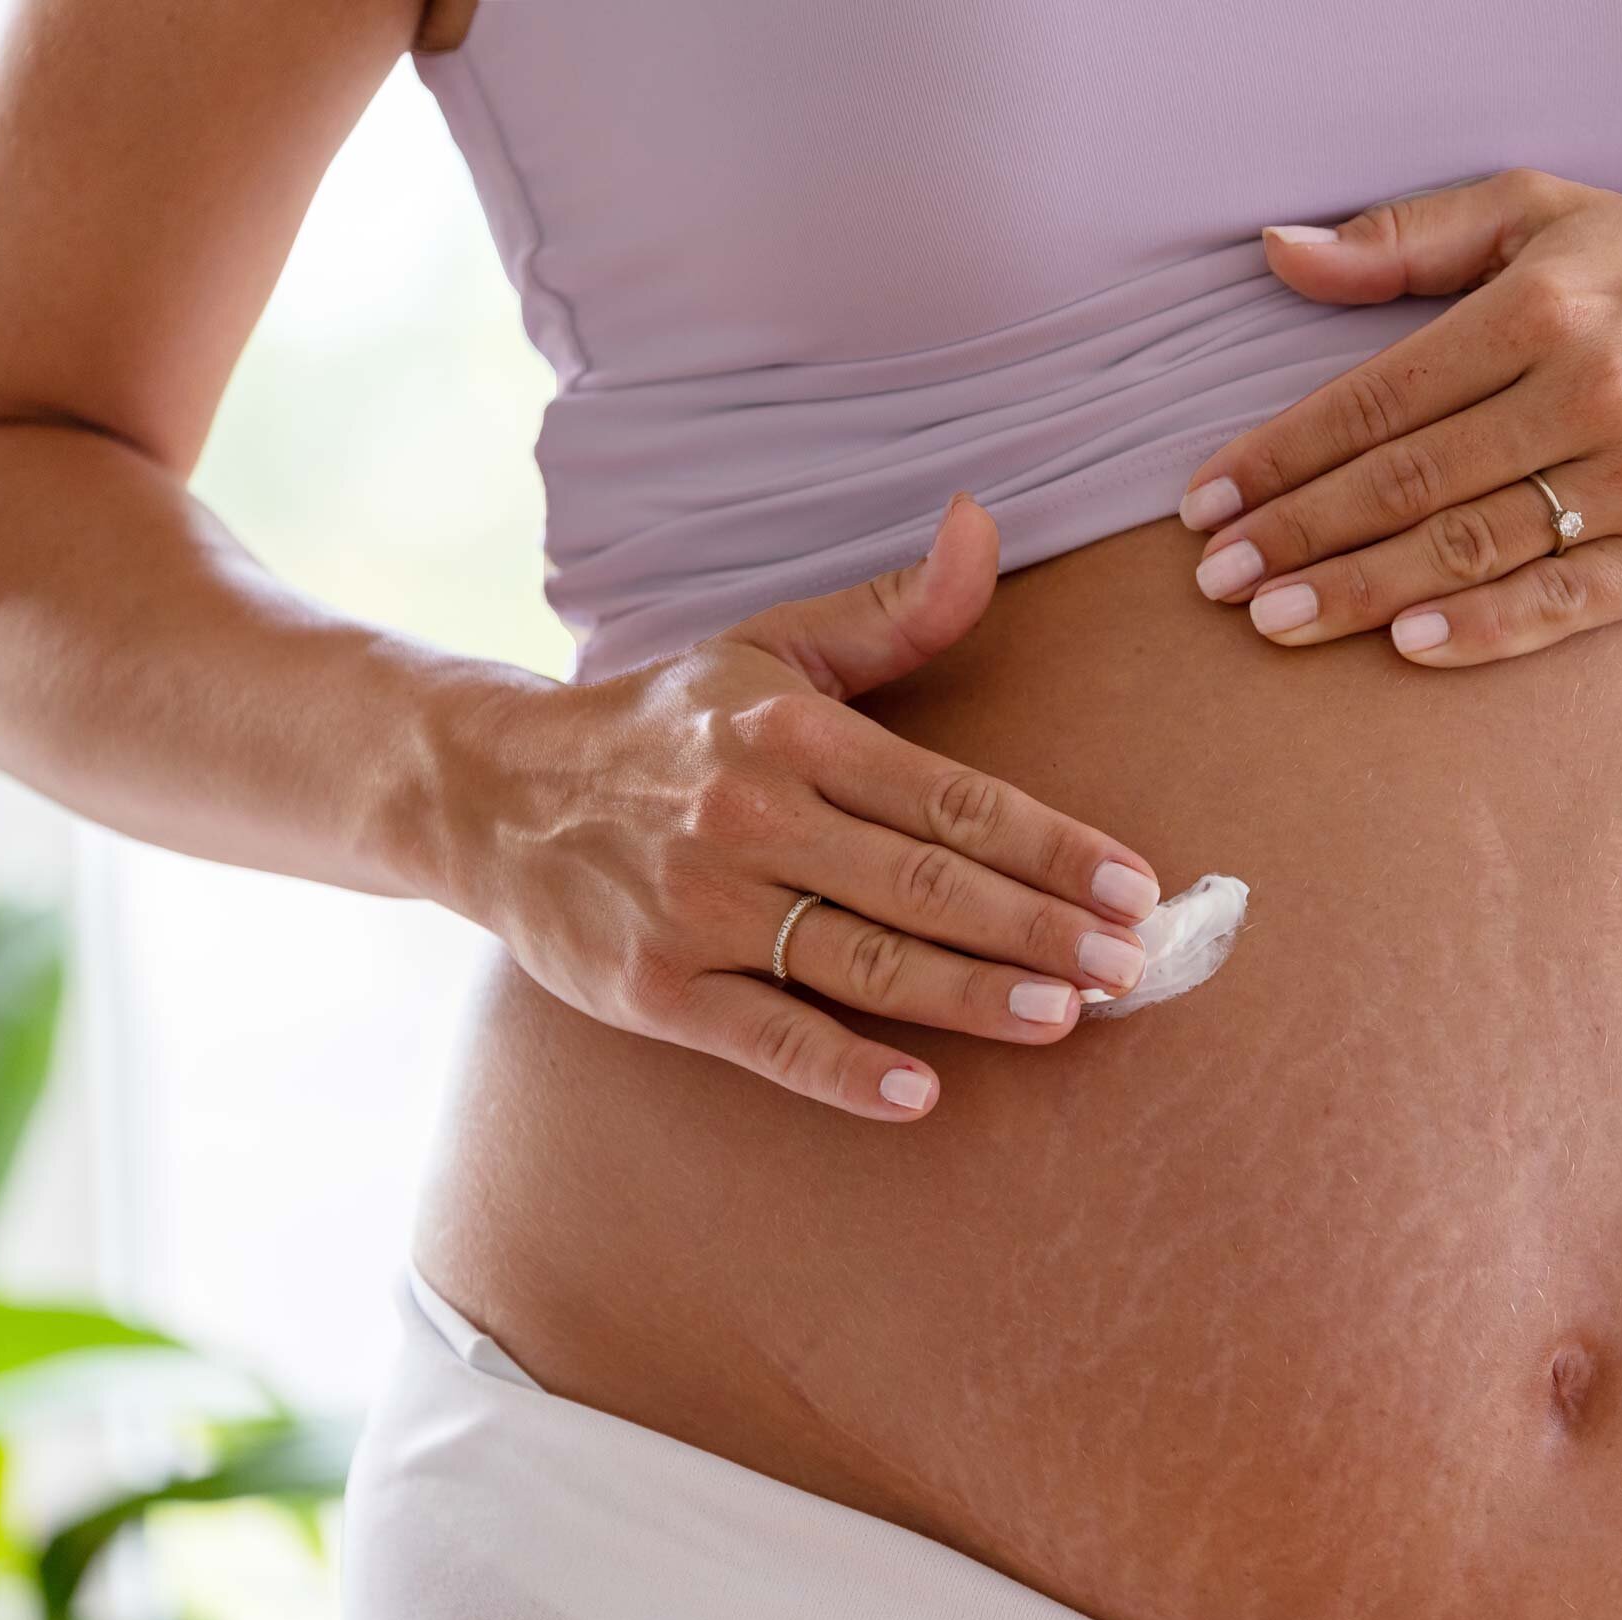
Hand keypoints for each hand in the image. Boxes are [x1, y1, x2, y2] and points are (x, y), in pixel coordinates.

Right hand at [438, 496, 1160, 1121]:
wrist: (486, 791)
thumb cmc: (659, 723)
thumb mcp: (768, 650)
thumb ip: (892, 612)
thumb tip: (986, 523)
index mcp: (792, 732)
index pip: (954, 798)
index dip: (1054, 845)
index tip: (1135, 883)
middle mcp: (751, 815)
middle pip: (927, 885)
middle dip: (1040, 928)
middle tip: (1133, 965)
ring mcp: (701, 908)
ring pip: (864, 962)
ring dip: (973, 996)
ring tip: (1066, 1017)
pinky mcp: (655, 989)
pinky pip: (767, 1038)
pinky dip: (844, 1068)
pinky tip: (921, 1093)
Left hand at [1178, 170, 1621, 664]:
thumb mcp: (1544, 216)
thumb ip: (1406, 240)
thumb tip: (1276, 254)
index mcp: (1544, 306)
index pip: (1378, 398)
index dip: (1280, 456)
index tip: (1205, 502)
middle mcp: (1593, 392)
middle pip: (1410, 482)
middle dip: (1299, 535)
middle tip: (1214, 581)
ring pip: (1473, 547)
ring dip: (1361, 591)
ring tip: (1272, 621)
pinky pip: (1566, 601)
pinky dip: (1485, 629)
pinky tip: (1405, 647)